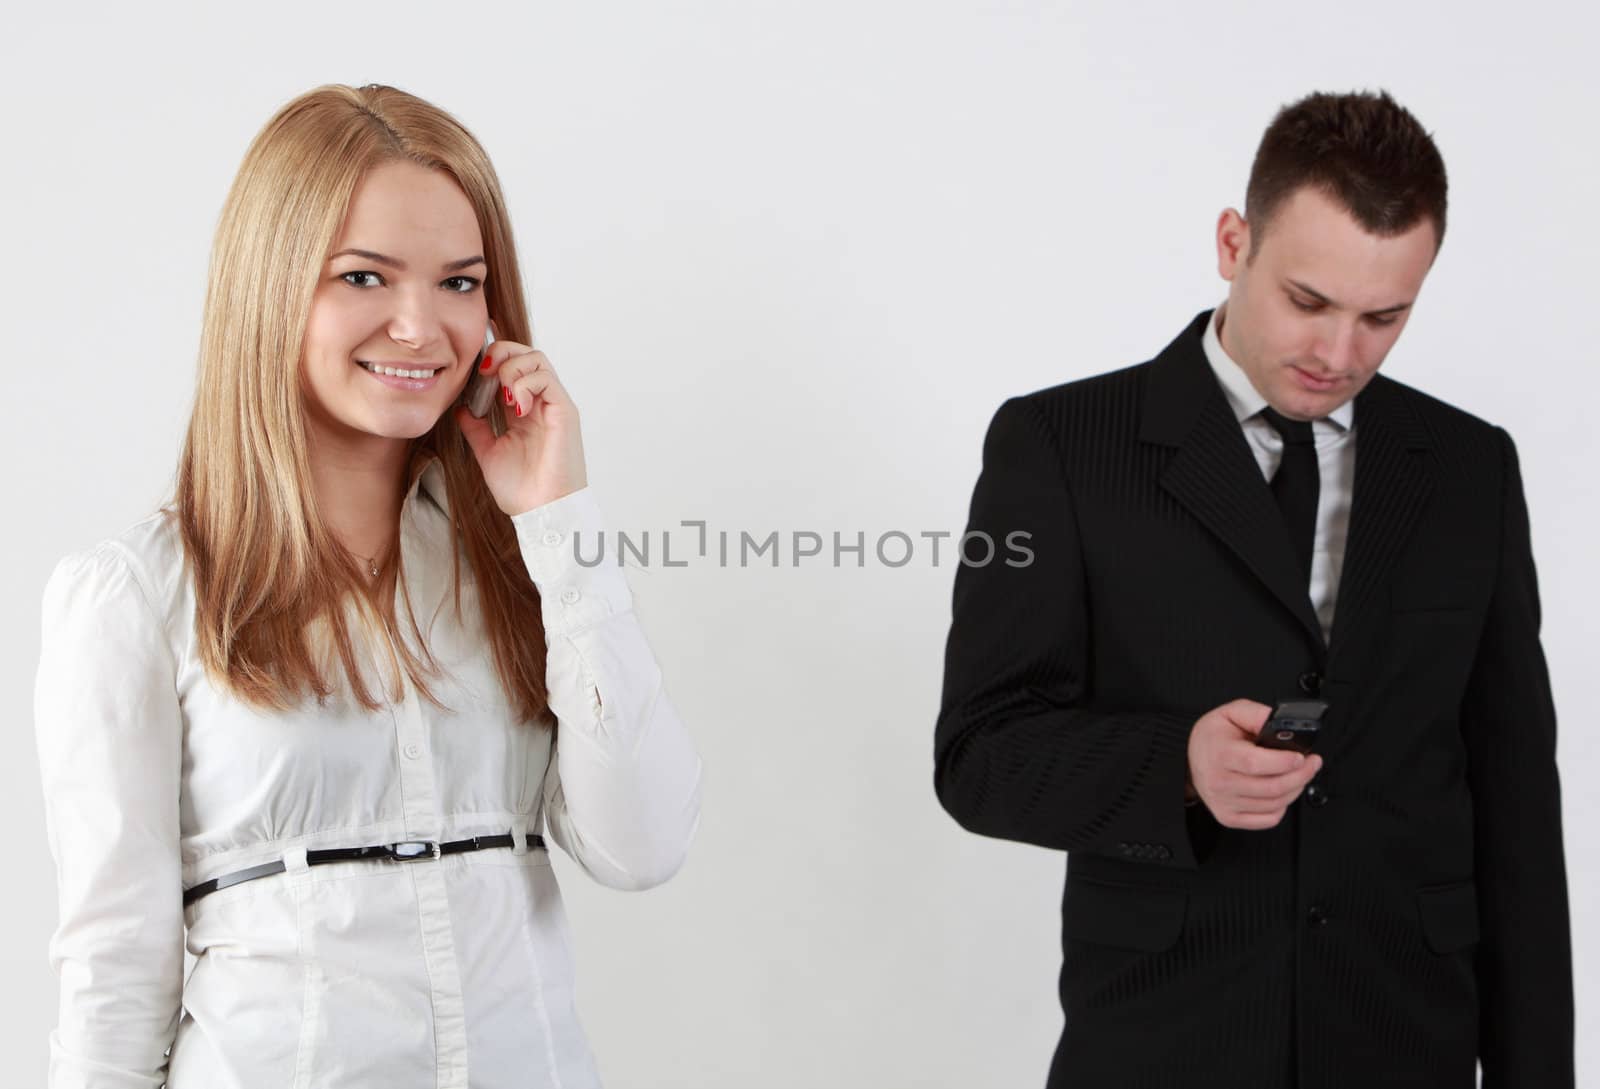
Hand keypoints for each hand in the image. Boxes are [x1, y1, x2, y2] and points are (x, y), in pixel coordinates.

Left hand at [455, 318, 587, 514]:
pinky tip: (514, 406)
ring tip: (502, 393)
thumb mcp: (488, 452)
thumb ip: (476, 428)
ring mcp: (553, 406)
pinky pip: (546, 378)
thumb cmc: (521, 489)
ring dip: (512, 367)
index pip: (511, 368)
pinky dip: (524, 384)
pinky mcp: (564, 412)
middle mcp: (540, 404)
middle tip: (485, 371)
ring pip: (538, 359)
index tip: (474, 373)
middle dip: (502, 353)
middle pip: (526, 354)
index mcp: (523, 411)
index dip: (492, 361)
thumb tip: (460, 408)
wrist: (540, 511)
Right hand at [1186, 699, 1322, 829]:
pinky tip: (1282, 792)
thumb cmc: (1212, 737)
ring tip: (1300, 775)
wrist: (1189, 759)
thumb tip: (1281, 723)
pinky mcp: (1229, 817)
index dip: (1284, 762)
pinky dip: (1283, 807)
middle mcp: (1220, 782)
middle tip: (1312, 763)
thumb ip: (1257, 714)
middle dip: (1301, 776)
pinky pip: (1268, 819)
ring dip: (1296, 790)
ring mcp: (1224, 803)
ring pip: (1274, 804)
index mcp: (1220, 755)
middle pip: (1272, 788)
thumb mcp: (1231, 713)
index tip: (1301, 756)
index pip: (1256, 764)